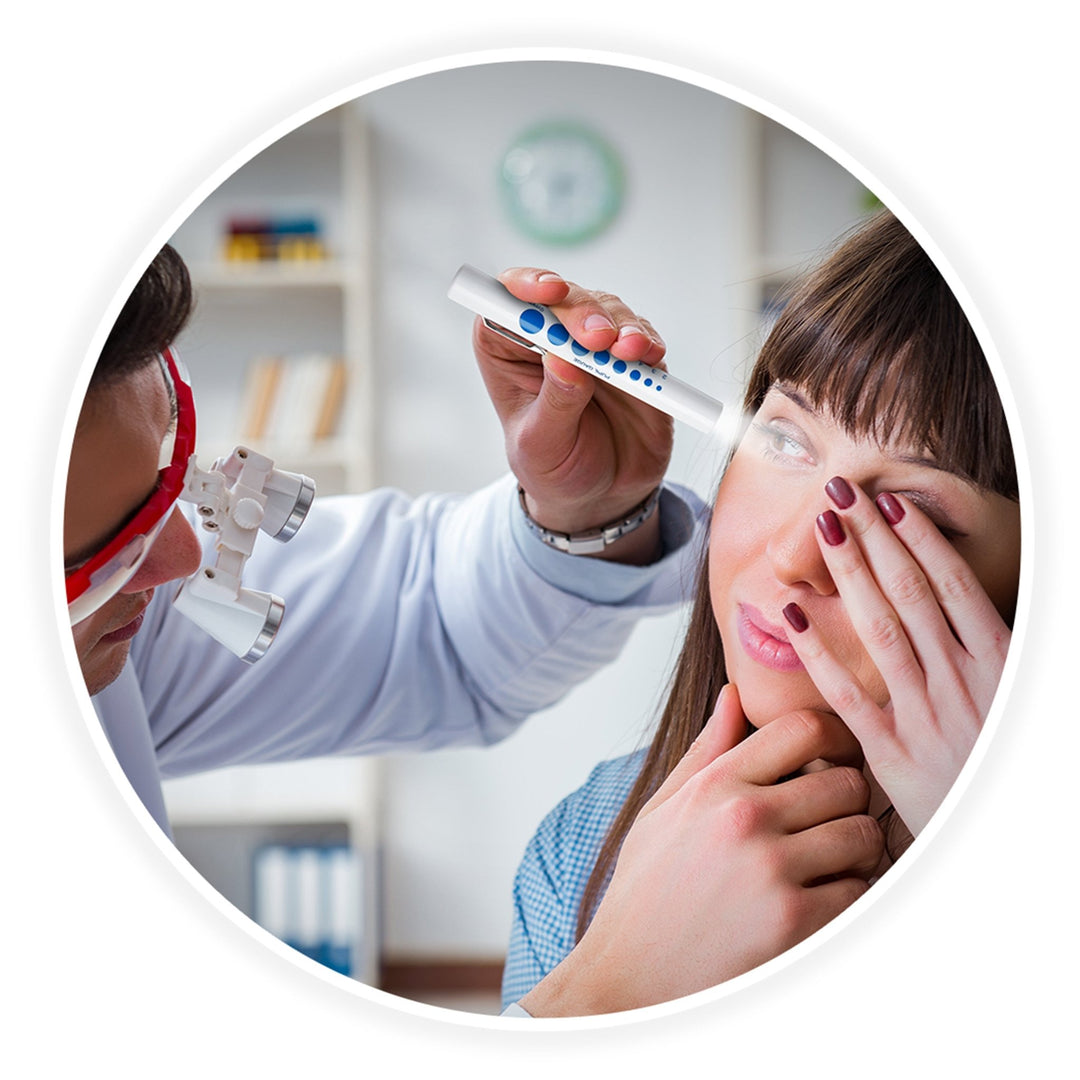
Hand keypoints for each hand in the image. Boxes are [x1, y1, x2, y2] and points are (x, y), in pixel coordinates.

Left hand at [473, 268, 672, 563]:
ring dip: (620, 325)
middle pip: (563, 298)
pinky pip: (643, 336)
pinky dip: (647, 341)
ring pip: (607, 309)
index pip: (505, 302)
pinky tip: (648, 355)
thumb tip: (563, 360)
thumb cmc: (555, 469)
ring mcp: (595, 344)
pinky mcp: (634, 358)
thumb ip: (554, 404)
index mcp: (509, 351)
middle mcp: (550, 338)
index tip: (548, 292)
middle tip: (597, 340)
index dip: (524, 285)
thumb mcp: (543, 447)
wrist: (601, 498)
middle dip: (582, 311)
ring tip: (627, 351)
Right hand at [521, 685, 882, 1014]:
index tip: (835, 760)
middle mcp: (745, 817)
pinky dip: (849, 896)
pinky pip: (858, 891)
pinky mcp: (793, 922)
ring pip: (861, 835)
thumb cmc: (645, 890)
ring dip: (856, 851)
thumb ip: (707, 750)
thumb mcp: (662, 809)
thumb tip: (734, 695)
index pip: (803, 729)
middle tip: (830, 822)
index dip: (834, 738)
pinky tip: (820, 902)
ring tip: (830, 863)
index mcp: (716, 784)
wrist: (629, 975)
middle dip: (847, 801)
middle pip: (845, 781)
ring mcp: (771, 869)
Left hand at [782, 478, 1012, 836]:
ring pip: (880, 630)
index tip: (888, 502)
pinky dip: (817, 651)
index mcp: (1000, 667)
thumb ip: (992, 651)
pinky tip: (790, 612)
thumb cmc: (1012, 767)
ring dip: (848, 573)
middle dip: (873, 538)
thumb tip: (968, 600)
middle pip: (910, 594)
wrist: (1010, 850)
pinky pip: (846, 695)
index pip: (951, 586)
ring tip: (820, 527)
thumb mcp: (1020, 701)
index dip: (918, 540)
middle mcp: (963, 684)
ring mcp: (926, 718)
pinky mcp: (892, 756)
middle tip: (840, 493)